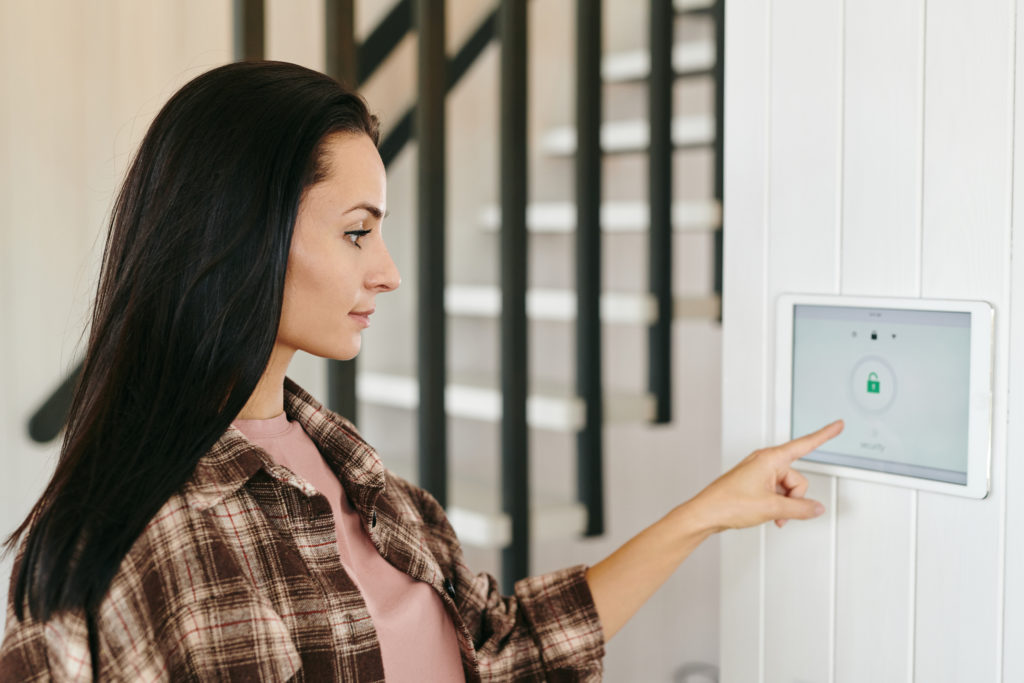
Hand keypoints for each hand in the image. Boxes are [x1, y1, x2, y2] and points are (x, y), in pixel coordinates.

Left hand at [687, 420, 843, 531]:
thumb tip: (816, 508)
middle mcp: (766, 462)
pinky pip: (778, 493)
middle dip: (794, 498)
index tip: (838, 425)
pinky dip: (778, 505)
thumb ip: (800, 508)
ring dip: (785, 505)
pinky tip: (769, 514)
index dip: (824, 435)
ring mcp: (760, 473)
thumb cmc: (729, 503)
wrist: (707, 513)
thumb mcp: (772, 508)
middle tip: (779, 510)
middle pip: (797, 479)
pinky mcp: (755, 483)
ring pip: (788, 489)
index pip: (805, 445)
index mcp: (770, 459)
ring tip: (770, 514)